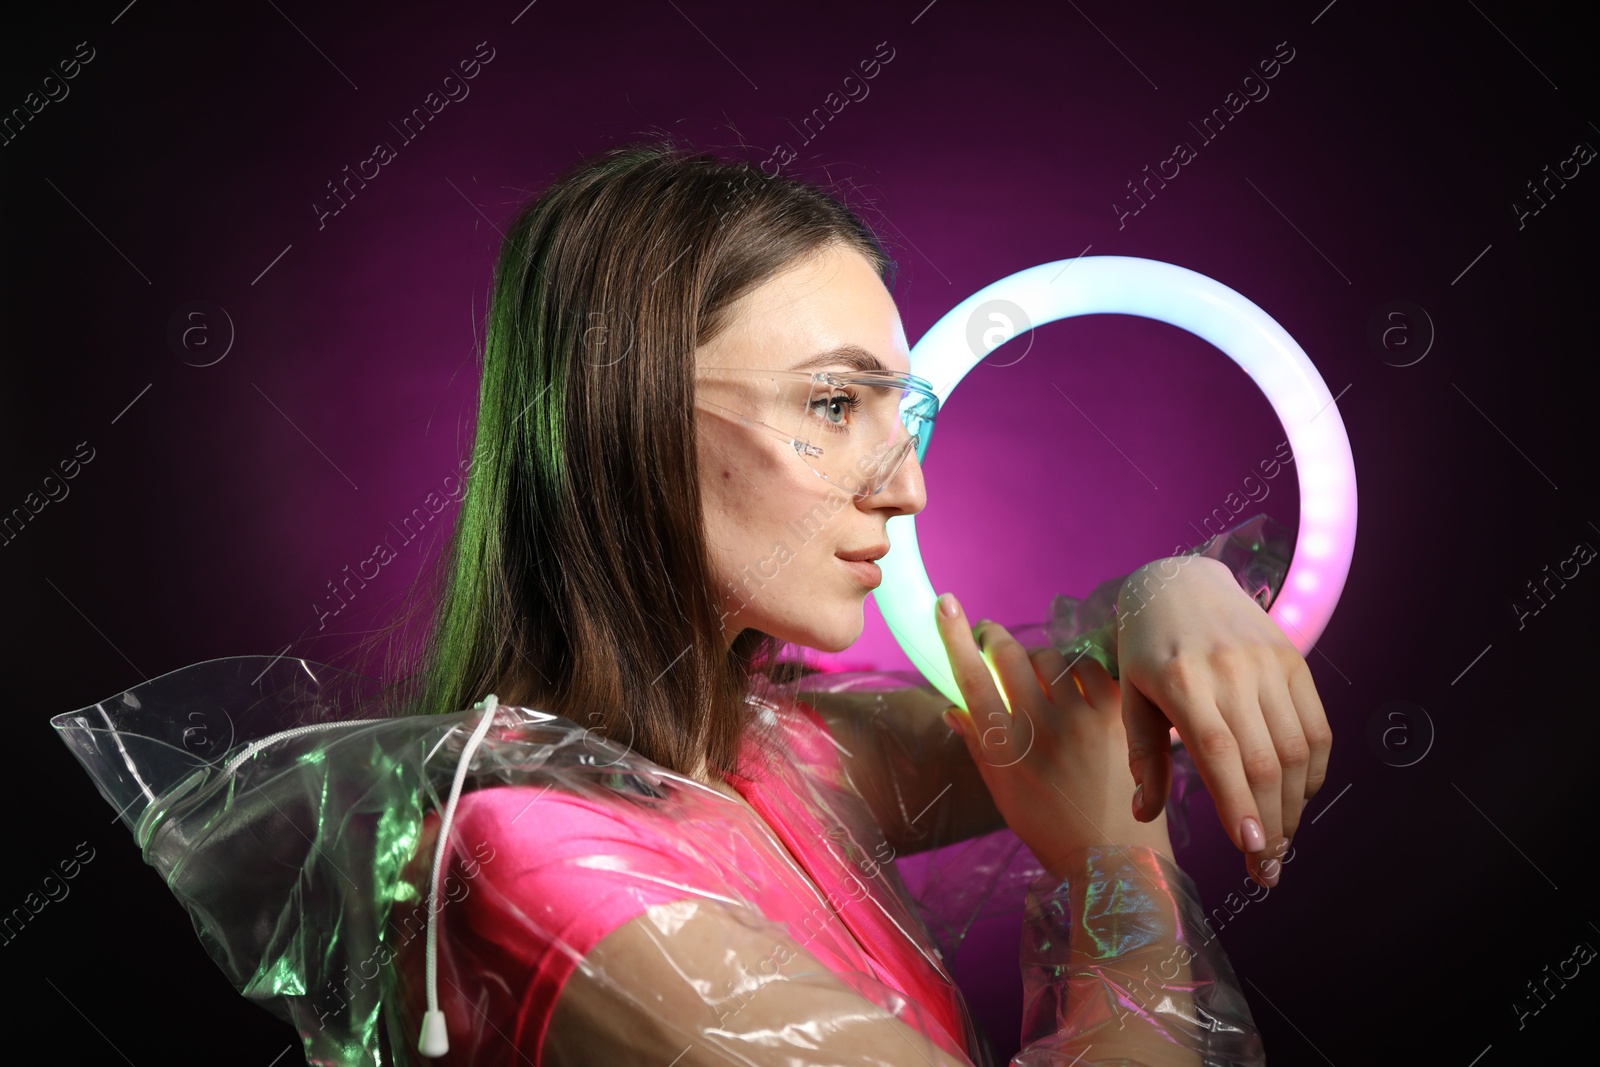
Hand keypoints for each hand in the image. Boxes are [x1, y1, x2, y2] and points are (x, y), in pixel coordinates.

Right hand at [933, 591, 1173, 879]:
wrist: (1119, 859)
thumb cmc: (1054, 831)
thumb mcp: (1004, 795)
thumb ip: (978, 747)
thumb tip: (951, 708)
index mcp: (1005, 749)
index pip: (971, 678)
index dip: (954, 636)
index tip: (945, 604)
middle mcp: (1041, 727)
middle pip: (1010, 656)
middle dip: (995, 638)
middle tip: (991, 637)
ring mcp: (1083, 716)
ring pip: (1052, 658)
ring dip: (1040, 660)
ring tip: (1042, 678)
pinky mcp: (1120, 713)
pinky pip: (1091, 669)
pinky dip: (1080, 672)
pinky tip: (1080, 688)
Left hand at [1114, 555, 1331, 886]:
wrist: (1180, 581)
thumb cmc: (1144, 647)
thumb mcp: (1130, 695)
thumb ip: (1142, 754)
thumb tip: (1143, 813)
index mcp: (1180, 681)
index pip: (1219, 753)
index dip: (1238, 804)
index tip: (1248, 850)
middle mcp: (1230, 671)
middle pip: (1264, 761)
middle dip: (1270, 823)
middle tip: (1266, 869)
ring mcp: (1268, 664)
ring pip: (1296, 750)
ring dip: (1294, 806)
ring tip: (1280, 842)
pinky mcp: (1294, 661)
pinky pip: (1316, 727)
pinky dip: (1312, 771)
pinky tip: (1297, 798)